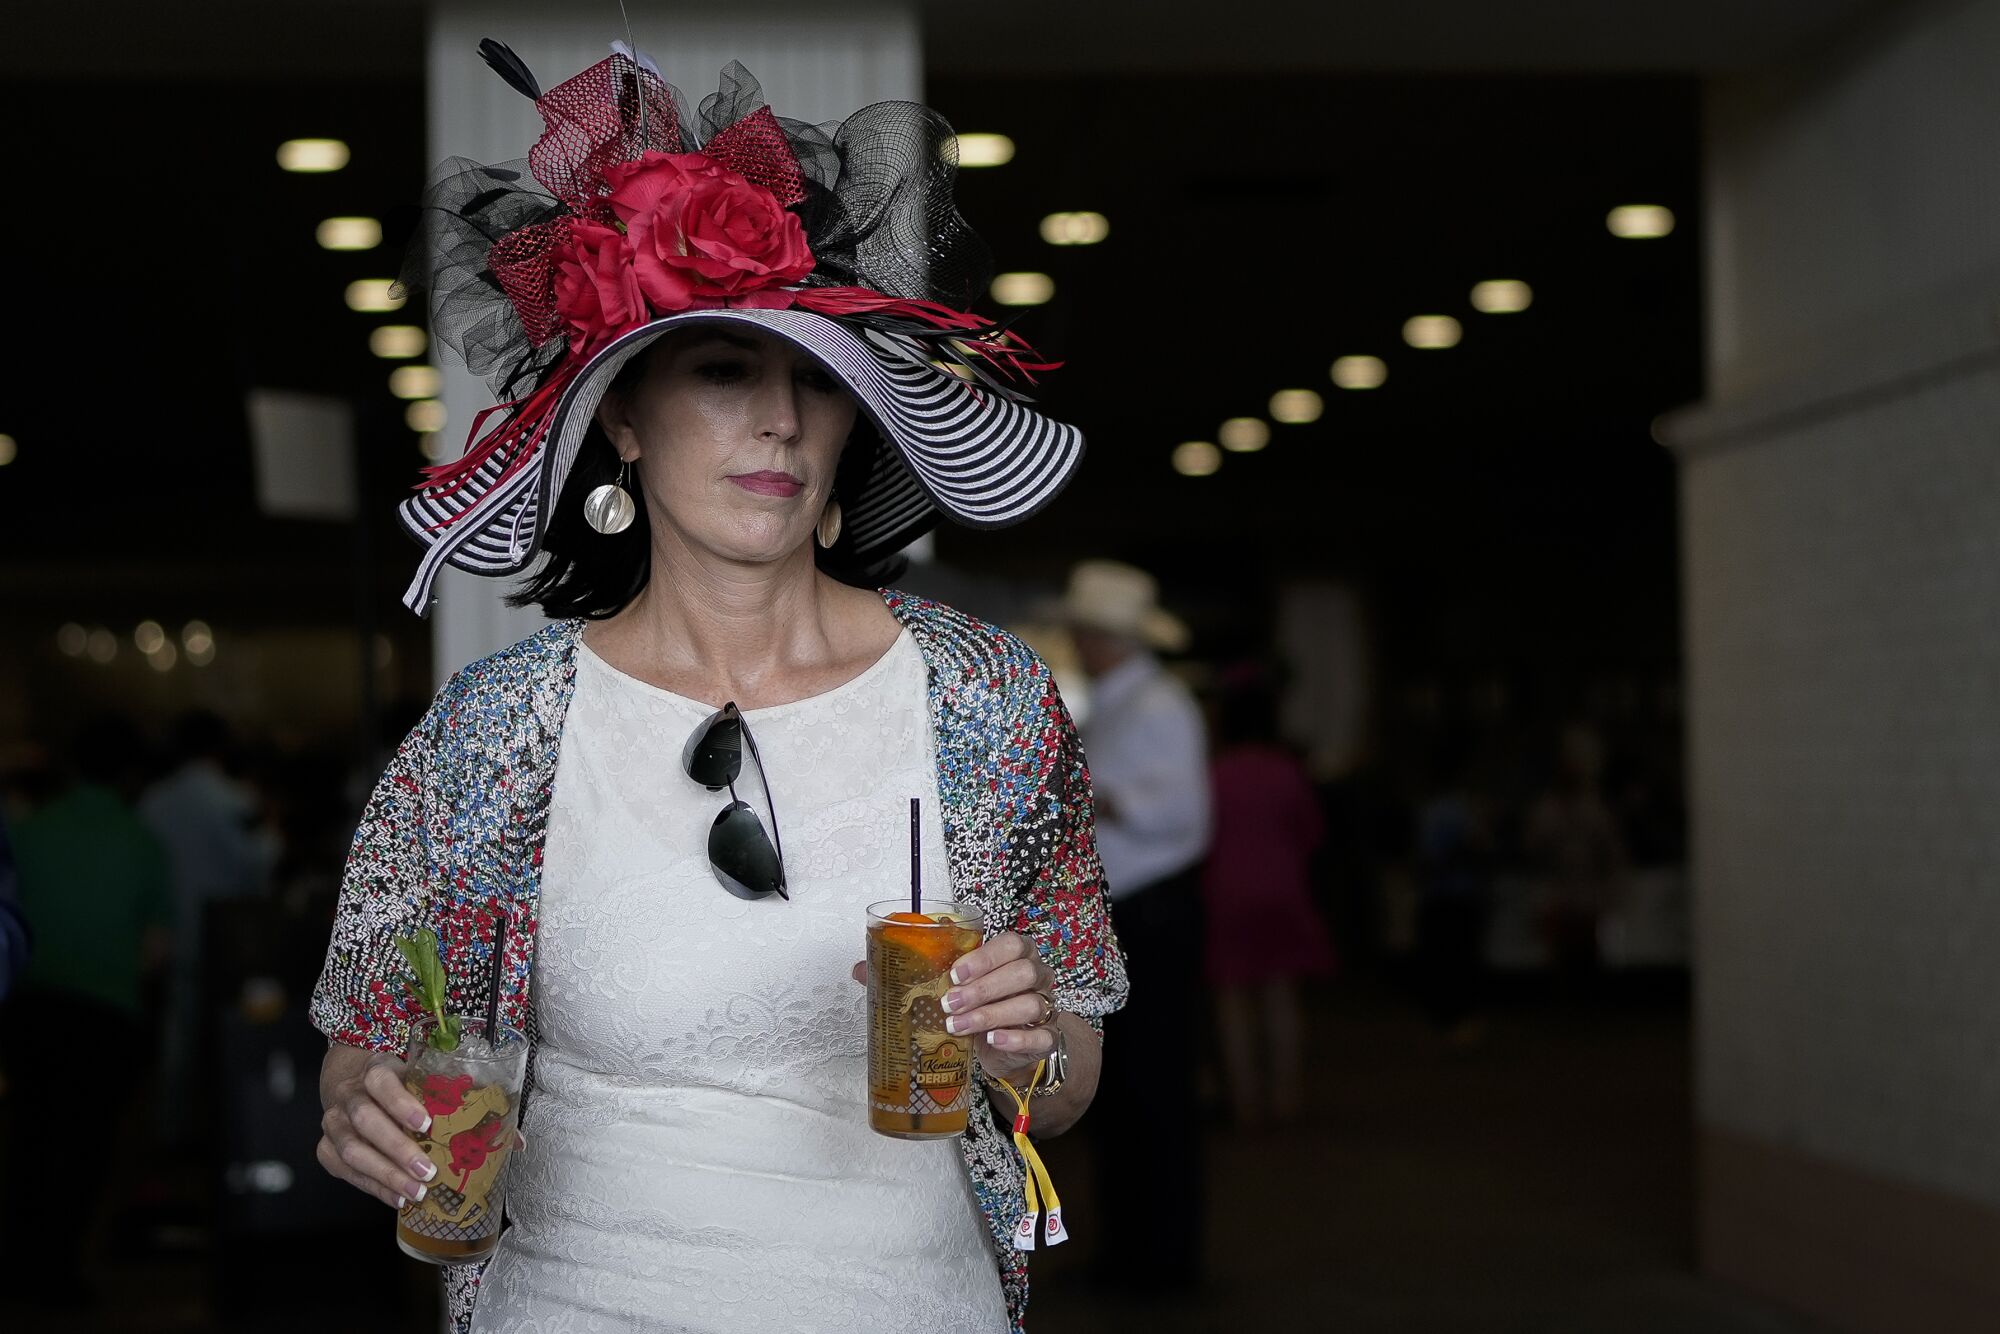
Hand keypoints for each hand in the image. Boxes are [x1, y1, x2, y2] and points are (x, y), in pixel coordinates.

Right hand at [317, 1045, 440, 1208]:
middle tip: (427, 1171)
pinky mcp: (326, 1148)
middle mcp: (348, 1094)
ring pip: (351, 1150)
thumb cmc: (399, 1085)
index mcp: (375, 1070)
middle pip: (365, 1120)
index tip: (426, 1123)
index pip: (382, 1082)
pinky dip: (373, 1188)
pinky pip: (345, 1172)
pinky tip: (397, 1198)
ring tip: (416, 1191)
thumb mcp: (420, 1078)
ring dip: (385, 1175)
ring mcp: (333, 1122)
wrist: (355, 1085)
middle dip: (397, 1148)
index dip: (401, 1103)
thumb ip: (453, 1097)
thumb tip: (508, 1135)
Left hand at [848, 933, 1059, 1084]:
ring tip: (957, 1026)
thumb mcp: (948, 987)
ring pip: (1030, 1004)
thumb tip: (861, 968)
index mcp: (1013, 954)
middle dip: (983, 988)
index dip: (985, 957)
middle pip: (1022, 972)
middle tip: (948, 1003)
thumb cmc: (976, 1006)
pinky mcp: (1044, 1038)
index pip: (1010, 944)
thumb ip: (910, 974)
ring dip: (990, 1014)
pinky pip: (1041, 1036)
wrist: (1003, 1046)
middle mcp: (1034, 976)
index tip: (954, 973)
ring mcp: (1044, 1007)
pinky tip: (991, 1042)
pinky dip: (1016, 1038)